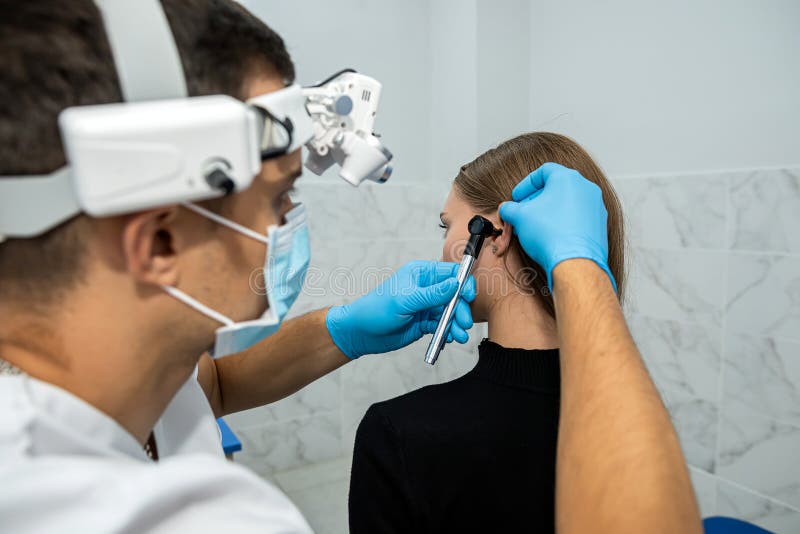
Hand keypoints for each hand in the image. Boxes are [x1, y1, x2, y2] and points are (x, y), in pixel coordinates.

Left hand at [326, 260, 475, 358]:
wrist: (361, 333)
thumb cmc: (376, 310)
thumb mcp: (405, 300)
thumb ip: (432, 294)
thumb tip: (455, 284)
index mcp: (421, 273)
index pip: (450, 273)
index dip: (463, 283)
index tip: (468, 297)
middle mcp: (427, 288)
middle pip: (454, 295)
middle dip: (461, 309)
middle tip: (463, 323)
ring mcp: (427, 305)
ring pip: (450, 312)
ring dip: (456, 323)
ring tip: (459, 336)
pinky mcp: (425, 322)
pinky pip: (442, 325)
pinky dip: (448, 331)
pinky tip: (450, 338)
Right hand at [498, 162, 616, 290]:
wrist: (574, 263)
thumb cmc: (551, 234)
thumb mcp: (519, 217)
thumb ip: (510, 208)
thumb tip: (507, 210)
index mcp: (568, 178)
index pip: (543, 171)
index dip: (526, 184)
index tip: (517, 197)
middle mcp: (586, 189)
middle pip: (557, 187)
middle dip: (536, 200)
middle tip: (524, 212)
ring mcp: (596, 208)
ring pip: (568, 203)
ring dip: (550, 212)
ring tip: (536, 226)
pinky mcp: (600, 226)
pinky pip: (578, 218)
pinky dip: (564, 222)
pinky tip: (552, 236)